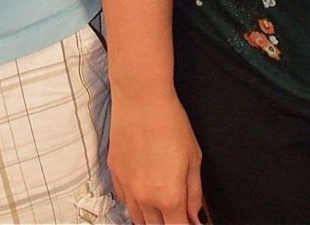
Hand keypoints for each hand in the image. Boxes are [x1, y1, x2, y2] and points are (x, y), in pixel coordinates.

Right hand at [108, 89, 202, 223]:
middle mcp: (145, 198)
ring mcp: (127, 187)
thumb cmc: (171, 122)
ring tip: (161, 205)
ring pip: (138, 219)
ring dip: (150, 218)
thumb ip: (195, 194)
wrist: (141, 97)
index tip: (189, 221)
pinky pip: (124, 200)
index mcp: (169, 197)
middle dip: (168, 223)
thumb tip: (194, 217)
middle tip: (177, 212)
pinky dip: (135, 202)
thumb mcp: (193, 158)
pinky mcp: (114, 173)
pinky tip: (144, 190)